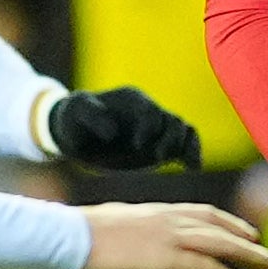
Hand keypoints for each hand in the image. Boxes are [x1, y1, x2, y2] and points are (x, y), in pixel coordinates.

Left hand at [46, 87, 199, 170]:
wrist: (76, 134)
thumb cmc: (74, 118)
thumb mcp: (75, 111)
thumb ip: (91, 114)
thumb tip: (112, 132)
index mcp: (132, 100)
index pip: (150, 110)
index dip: (149, 127)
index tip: (137, 145)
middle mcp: (149, 113)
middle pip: (173, 121)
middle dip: (171, 139)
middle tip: (159, 157)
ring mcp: (156, 131)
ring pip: (184, 132)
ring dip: (188, 147)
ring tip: (189, 165)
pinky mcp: (158, 148)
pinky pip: (183, 147)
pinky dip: (191, 155)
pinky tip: (193, 168)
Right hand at [79, 201, 267, 268]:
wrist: (69, 236)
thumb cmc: (80, 234)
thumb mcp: (112, 224)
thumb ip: (131, 229)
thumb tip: (131, 240)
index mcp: (156, 210)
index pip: (202, 212)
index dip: (229, 222)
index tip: (247, 232)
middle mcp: (169, 219)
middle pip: (219, 227)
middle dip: (247, 240)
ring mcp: (170, 238)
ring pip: (222, 245)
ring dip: (249, 257)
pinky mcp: (167, 259)